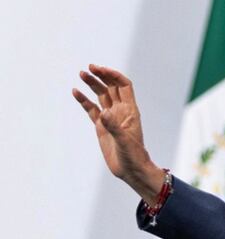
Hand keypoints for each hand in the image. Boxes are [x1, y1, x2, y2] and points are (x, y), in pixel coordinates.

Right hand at [72, 64, 163, 202]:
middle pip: (111, 87)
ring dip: (92, 84)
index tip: (100, 70)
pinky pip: (91, 110)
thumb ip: (114, 127)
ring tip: (81, 74)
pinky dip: (84, 100)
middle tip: (89, 68)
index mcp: (130, 111)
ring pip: (101, 96)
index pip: (124, 86)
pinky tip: (75, 91)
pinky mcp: (101, 127)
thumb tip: (104, 112)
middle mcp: (121, 111)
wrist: (131, 171)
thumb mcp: (124, 141)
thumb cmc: (133, 156)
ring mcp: (110, 118)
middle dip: (101, 76)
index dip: (113, 76)